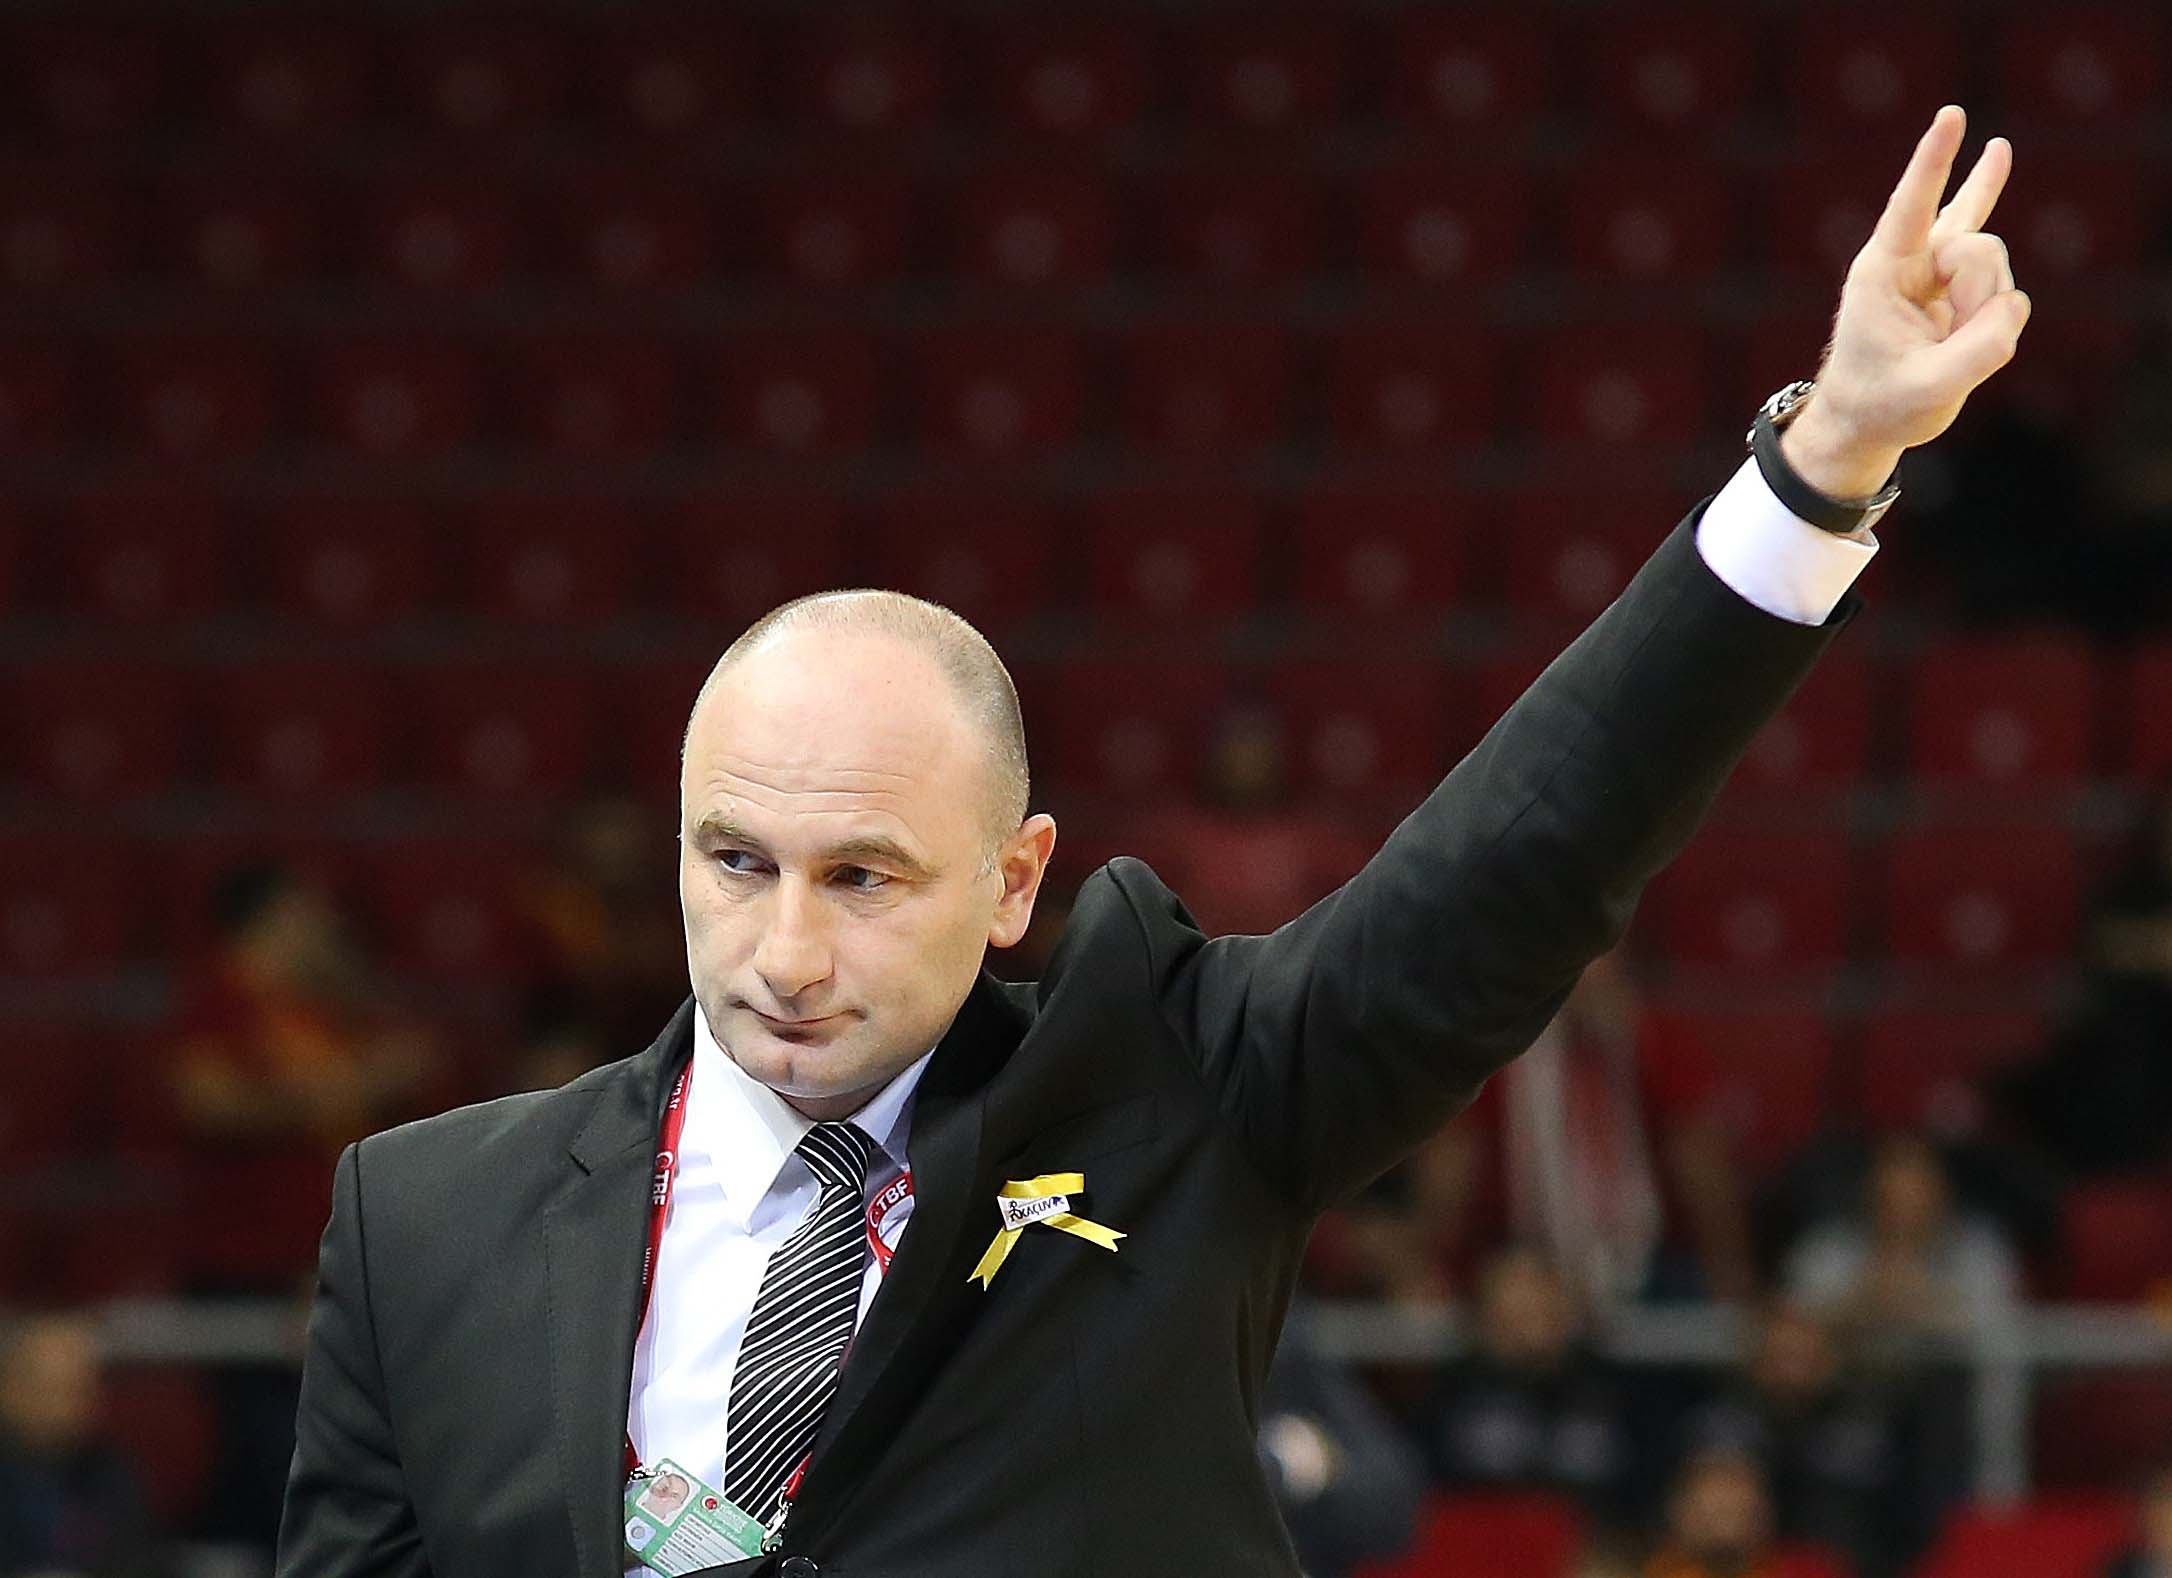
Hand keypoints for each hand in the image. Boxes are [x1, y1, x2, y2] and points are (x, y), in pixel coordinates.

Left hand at [1783, 104, 2032, 500]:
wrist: (1863, 421)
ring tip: (1951, 345)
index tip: (1951, 115)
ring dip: (1986, 310)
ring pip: (1992, 260)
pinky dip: (1991, 217)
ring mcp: (1933, 268)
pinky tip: (1995, 151)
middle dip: (1982, 295)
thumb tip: (2012, 308)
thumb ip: (1981, 352)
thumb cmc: (1881, 406)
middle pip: (1976, 246)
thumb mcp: (1930, 392)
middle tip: (1953, 343)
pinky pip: (1990, 250)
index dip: (1934, 163)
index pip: (1911, 208)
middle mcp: (1907, 260)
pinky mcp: (1954, 283)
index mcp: (1881, 274)